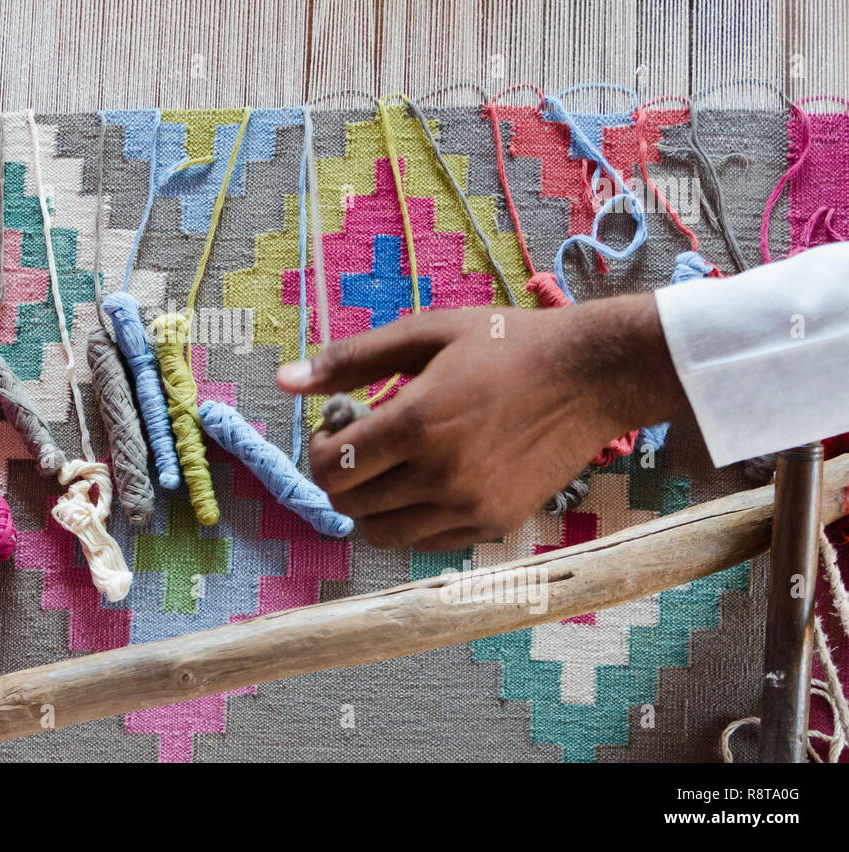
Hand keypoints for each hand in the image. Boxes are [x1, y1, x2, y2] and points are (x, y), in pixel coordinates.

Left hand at [276, 293, 689, 550]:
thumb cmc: (506, 344)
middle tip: (364, 444)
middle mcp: (439, 474)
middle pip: (349, 504)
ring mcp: (468, 505)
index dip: (319, 449)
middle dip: (340, 475)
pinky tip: (427, 482)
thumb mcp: (426, 334)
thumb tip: (283, 380)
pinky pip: (424, 542)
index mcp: (415, 424)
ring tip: (392, 467)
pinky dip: (410, 519)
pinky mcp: (493, 523)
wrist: (593, 375)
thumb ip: (351, 360)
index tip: (339, 426)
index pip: (328, 468)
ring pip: (381, 533)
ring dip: (371, 504)